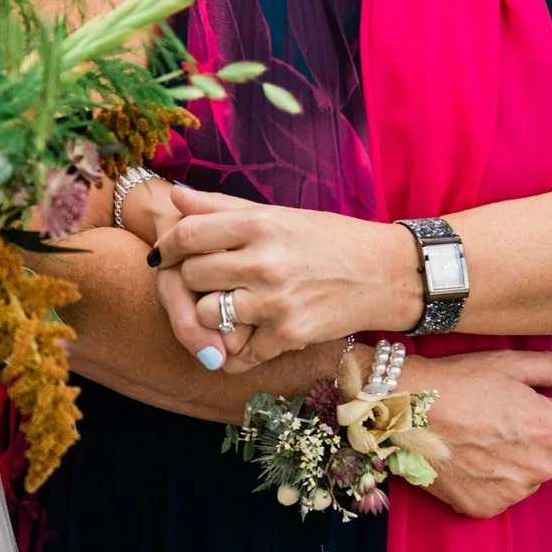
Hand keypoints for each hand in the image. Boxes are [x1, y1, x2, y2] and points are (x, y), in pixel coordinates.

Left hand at [150, 185, 416, 368]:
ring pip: (206, 314)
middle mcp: (263, 261)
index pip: (187, 235)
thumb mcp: (277, 214)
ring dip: (211, 314)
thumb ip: (221, 207)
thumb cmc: (327, 239)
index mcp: (258, 225)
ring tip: (229, 307)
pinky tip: (247, 336)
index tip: (166, 256)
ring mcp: (275, 301)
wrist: (385, 274)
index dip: (168, 247)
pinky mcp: (289, 334)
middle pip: (190, 276)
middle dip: (192, 280)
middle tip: (206, 282)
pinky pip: (238, 351)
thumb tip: (175, 199)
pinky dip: (236, 349)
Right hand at [407, 350, 551, 518]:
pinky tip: (467, 459)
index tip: (538, 412)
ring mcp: (512, 491)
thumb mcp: (507, 364)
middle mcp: (539, 466)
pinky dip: (489, 482)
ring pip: (529, 478)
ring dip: (515, 464)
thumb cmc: (454, 382)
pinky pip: (501, 495)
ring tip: (479, 440)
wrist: (402, 410)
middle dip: (538, 442)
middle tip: (500, 422)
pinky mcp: (485, 506)